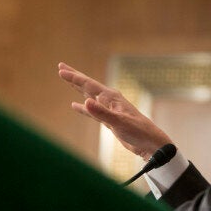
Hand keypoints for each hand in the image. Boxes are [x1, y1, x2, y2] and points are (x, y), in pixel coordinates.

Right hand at [58, 62, 172, 160]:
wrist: (150, 144)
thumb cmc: (138, 132)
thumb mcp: (119, 122)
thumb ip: (102, 113)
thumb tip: (85, 101)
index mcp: (111, 97)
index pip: (88, 85)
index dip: (74, 78)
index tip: (60, 70)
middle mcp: (109, 100)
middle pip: (87, 85)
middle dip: (74, 76)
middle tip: (61, 66)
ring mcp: (109, 110)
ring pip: (89, 96)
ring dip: (77, 88)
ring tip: (68, 80)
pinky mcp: (109, 120)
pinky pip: (91, 111)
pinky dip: (82, 108)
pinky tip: (75, 106)